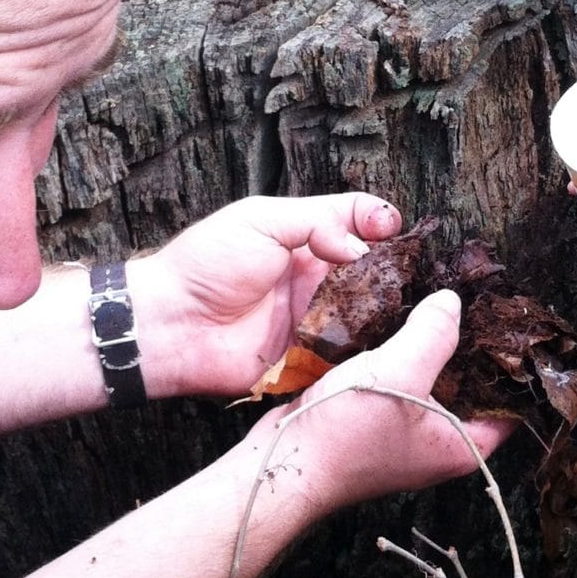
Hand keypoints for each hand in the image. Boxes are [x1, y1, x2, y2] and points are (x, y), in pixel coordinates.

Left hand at [127, 194, 403, 399]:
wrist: (172, 325)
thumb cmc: (206, 265)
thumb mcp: (260, 219)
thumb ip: (317, 222)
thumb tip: (360, 246)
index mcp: (305, 240)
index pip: (356, 222)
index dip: (378, 221)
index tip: (390, 228)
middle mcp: (316, 279)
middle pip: (371, 269)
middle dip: (392, 268)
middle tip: (404, 270)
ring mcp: (315, 319)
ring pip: (368, 312)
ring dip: (384, 309)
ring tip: (400, 304)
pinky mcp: (309, 357)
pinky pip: (348, 354)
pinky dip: (367, 348)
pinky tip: (383, 340)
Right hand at [271, 288, 509, 515]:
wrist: (283, 462)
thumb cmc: (346, 432)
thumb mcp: (399, 372)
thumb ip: (434, 334)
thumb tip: (453, 302)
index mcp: (463, 447)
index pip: (509, 406)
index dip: (514, 368)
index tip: (513, 327)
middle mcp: (440, 444)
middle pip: (471, 389)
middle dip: (470, 350)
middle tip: (476, 304)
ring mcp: (407, 434)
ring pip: (433, 383)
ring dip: (431, 350)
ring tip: (439, 305)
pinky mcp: (377, 422)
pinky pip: (401, 383)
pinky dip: (401, 357)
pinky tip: (399, 323)